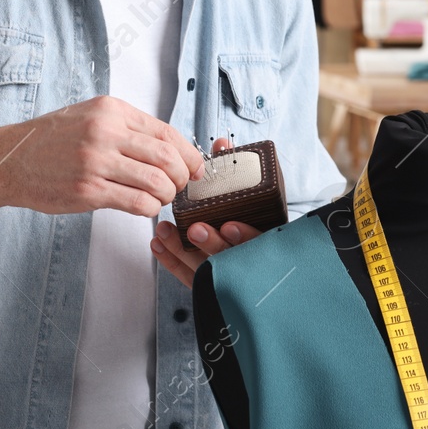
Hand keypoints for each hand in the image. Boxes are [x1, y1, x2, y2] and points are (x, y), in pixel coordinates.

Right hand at [0, 95, 207, 216]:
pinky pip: (136, 202)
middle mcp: (105, 131)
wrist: (8, 161)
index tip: (195, 168)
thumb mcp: (89, 116)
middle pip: (168, 157)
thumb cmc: (50, 141)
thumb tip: (168, 147)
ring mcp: (96, 161)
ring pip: (157, 182)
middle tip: (181, 188)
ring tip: (160, 199)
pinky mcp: (88, 190)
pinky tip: (143, 208)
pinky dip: (149, 208)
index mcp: (110, 110)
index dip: (189, 154)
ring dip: (167, 195)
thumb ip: (125, 126)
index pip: (167, 131)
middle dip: (183, 177)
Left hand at [149, 137, 264, 287]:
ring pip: (206, 269)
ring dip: (183, 250)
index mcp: (269, 241)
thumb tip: (222, 144)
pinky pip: (188, 276)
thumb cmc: (255, 214)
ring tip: (164, 231)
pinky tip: (157, 245)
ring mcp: (230, 278)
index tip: (230, 226)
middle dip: (212, 244)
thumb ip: (239, 170)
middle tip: (194, 229)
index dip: (245, 236)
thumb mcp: (255, 192)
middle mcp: (252, 262)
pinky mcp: (209, 284)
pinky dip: (172, 261)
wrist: (254, 259)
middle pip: (232, 260)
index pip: (260, 243)